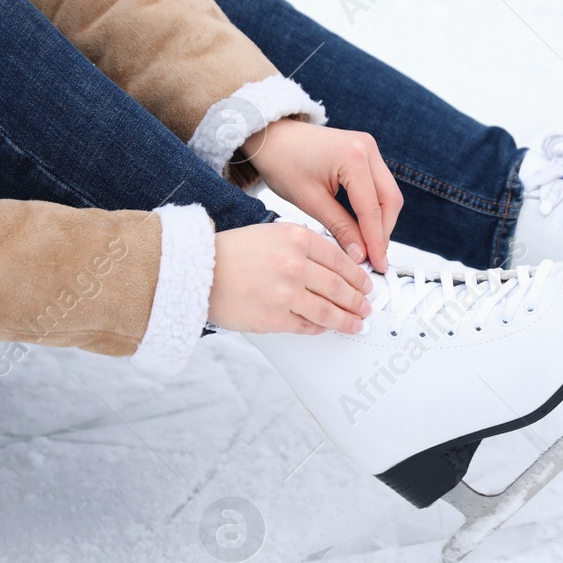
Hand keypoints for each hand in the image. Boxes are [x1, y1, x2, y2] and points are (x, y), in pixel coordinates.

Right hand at [208, 222, 372, 334]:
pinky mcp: (275, 318)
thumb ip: (303, 247)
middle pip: (339, 287)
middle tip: (367, 306)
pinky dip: (319, 327)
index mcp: (296, 238)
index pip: (340, 259)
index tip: (366, 283)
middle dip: (358, 300)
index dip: (358, 275)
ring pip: (328, 311)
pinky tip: (326, 328)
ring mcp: (286, 294)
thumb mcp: (271, 234)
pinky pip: (306, 325)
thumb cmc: (229, 253)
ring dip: (347, 319)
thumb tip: (334, 268)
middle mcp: (294, 265)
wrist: (195, 272)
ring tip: (357, 323)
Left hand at [241, 118, 403, 271]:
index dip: (376, 241)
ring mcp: (369, 148)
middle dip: (383, 232)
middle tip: (375, 260)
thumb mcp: (310, 201)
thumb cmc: (283, 162)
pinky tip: (366, 228)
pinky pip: (379, 185)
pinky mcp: (366, 152)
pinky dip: (375, 208)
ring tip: (370, 247)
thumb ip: (340, 228)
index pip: (372, 209)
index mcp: (353, 158)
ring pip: (388, 193)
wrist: (272, 137)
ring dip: (381, 221)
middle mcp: (367, 148)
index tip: (378, 265)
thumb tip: (360, 255)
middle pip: (390, 200)